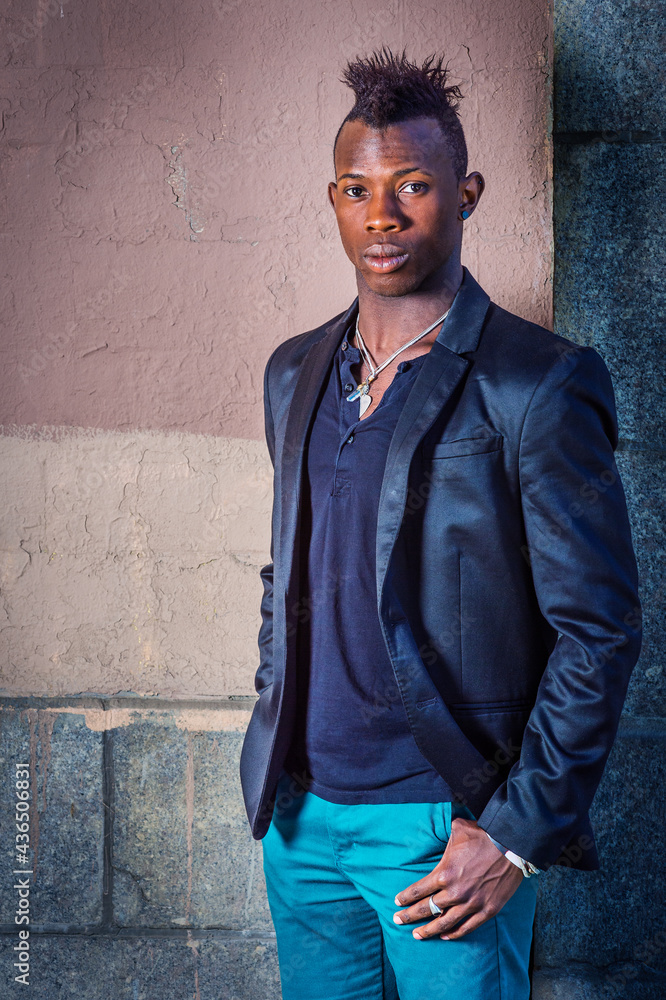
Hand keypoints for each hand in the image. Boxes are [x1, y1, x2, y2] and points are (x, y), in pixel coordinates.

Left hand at [392, 816, 523, 940]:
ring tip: (417, 935)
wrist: (511, 846)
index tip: (397, 902)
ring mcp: (471, 904)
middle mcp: (455, 892)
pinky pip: (467, 927)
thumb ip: (444, 836)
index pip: (419, 890)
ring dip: (429, 931)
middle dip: (409, 916)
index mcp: (444, 873)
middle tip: (398, 920)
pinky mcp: (487, 910)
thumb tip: (437, 831)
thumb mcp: (458, 829)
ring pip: (444, 923)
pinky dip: (455, 933)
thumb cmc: (483, 836)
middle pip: (427, 909)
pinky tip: (445, 936)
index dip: (406, 897)